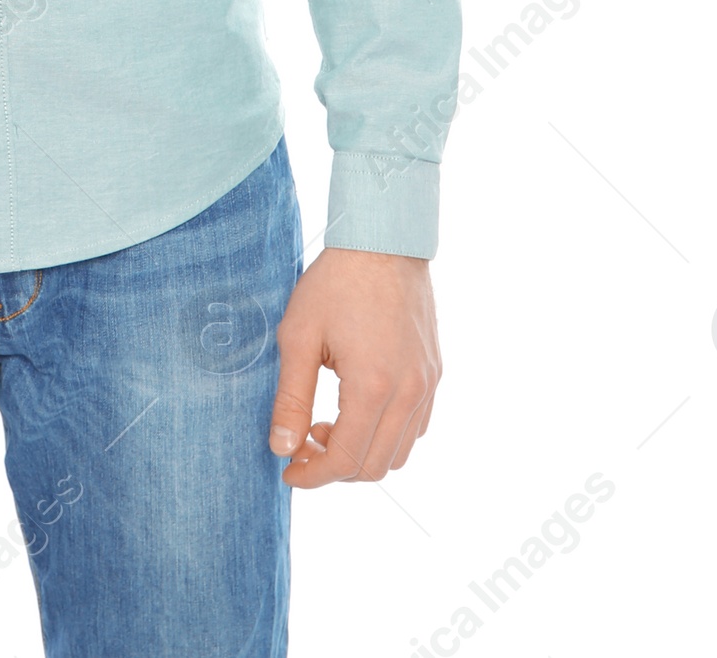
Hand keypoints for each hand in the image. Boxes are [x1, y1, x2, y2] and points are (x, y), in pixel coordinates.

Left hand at [269, 247, 439, 485]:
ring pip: (400, 452)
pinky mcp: (434, 372)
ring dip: (362, 453)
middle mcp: (409, 392)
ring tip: (326, 423)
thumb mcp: (299, 336)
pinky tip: (357, 409)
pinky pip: (416, 426)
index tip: (287, 470)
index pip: (345, 461)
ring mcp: (427, 384)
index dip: (313, 476)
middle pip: (375, 466)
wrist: (382, 241)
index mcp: (374, 387)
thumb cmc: (335, 282)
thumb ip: (290, 398)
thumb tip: (282, 448)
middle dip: (334, 469)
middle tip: (302, 444)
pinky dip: (386, 435)